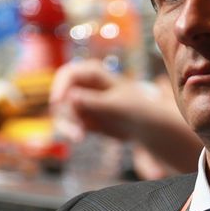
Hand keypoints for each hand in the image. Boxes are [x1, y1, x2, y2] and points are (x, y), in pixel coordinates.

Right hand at [50, 59, 200, 174]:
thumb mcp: (118, 105)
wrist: (151, 127)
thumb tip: (71, 96)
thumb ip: (94, 101)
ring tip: (80, 137)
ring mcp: (83, 102)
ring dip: (67, 125)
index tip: (59, 102)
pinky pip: (70, 124)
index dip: (59, 85)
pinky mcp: (85, 118)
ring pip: (63, 112)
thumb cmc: (140, 109)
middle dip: (66, 113)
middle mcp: (85, 85)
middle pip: (62, 95)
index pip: (68, 73)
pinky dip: (72, 130)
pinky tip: (83, 136)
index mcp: (94, 73)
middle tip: (76, 132)